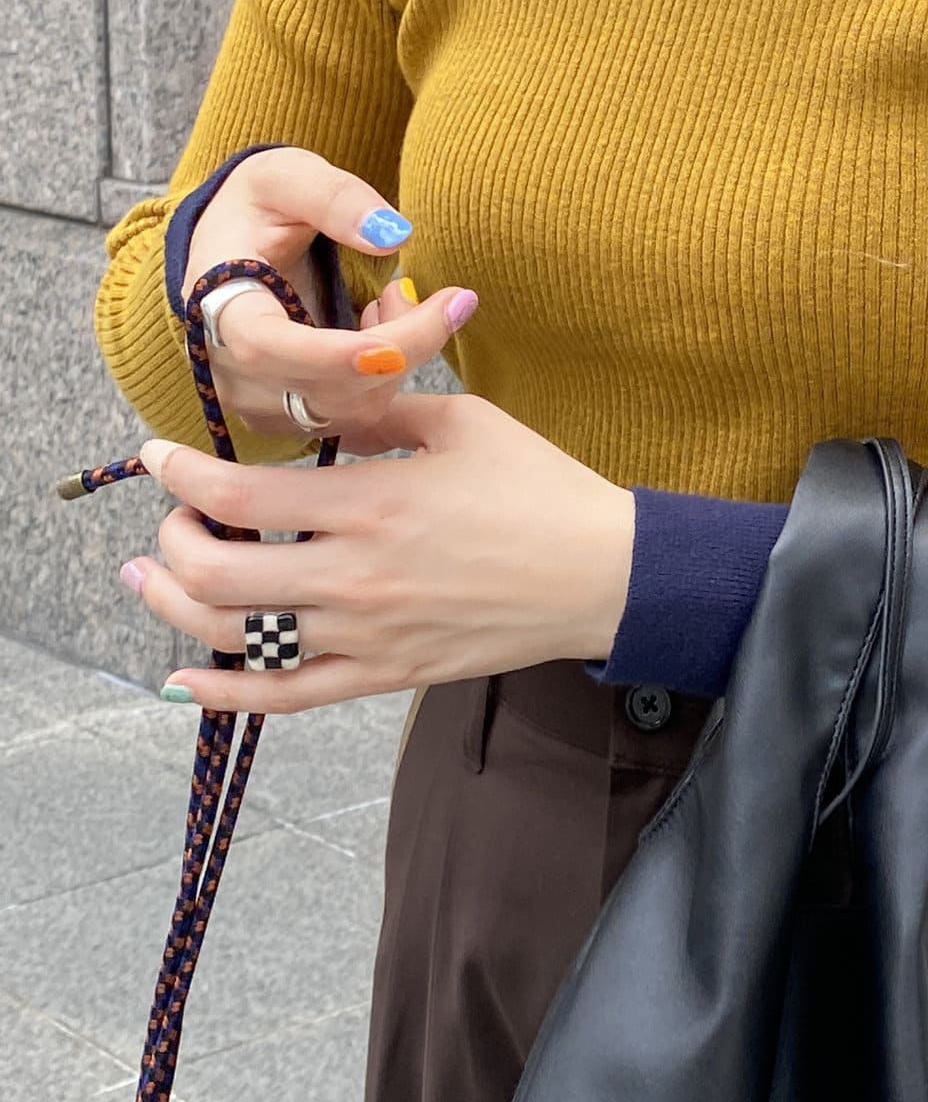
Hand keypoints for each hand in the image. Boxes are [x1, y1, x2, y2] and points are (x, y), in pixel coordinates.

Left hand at [120, 393, 635, 712]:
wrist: (602, 575)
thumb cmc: (539, 489)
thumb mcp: (462, 422)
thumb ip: (377, 412)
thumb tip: (316, 404)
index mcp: (373, 501)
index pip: (239, 493)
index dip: (180, 473)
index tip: (160, 455)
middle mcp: (357, 575)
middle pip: (217, 573)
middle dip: (172, 541)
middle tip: (173, 517)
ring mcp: (368, 635)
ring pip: (236, 638)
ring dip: (174, 609)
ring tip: (152, 579)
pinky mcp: (386, 675)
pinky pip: (285, 696)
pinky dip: (223, 693)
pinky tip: (183, 678)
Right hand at [181, 146, 475, 438]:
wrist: (233, 244)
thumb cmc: (256, 206)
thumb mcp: (286, 176)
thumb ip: (335, 197)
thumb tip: (393, 236)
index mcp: (216, 302)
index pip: (265, 347)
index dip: (330, 356)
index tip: (395, 348)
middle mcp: (229, 367)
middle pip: (326, 386)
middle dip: (404, 346)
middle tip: (449, 298)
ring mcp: (256, 400)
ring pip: (351, 407)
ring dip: (400, 356)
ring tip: (395, 296)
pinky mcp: (287, 416)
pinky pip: (357, 413)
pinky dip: (388, 374)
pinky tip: (381, 327)